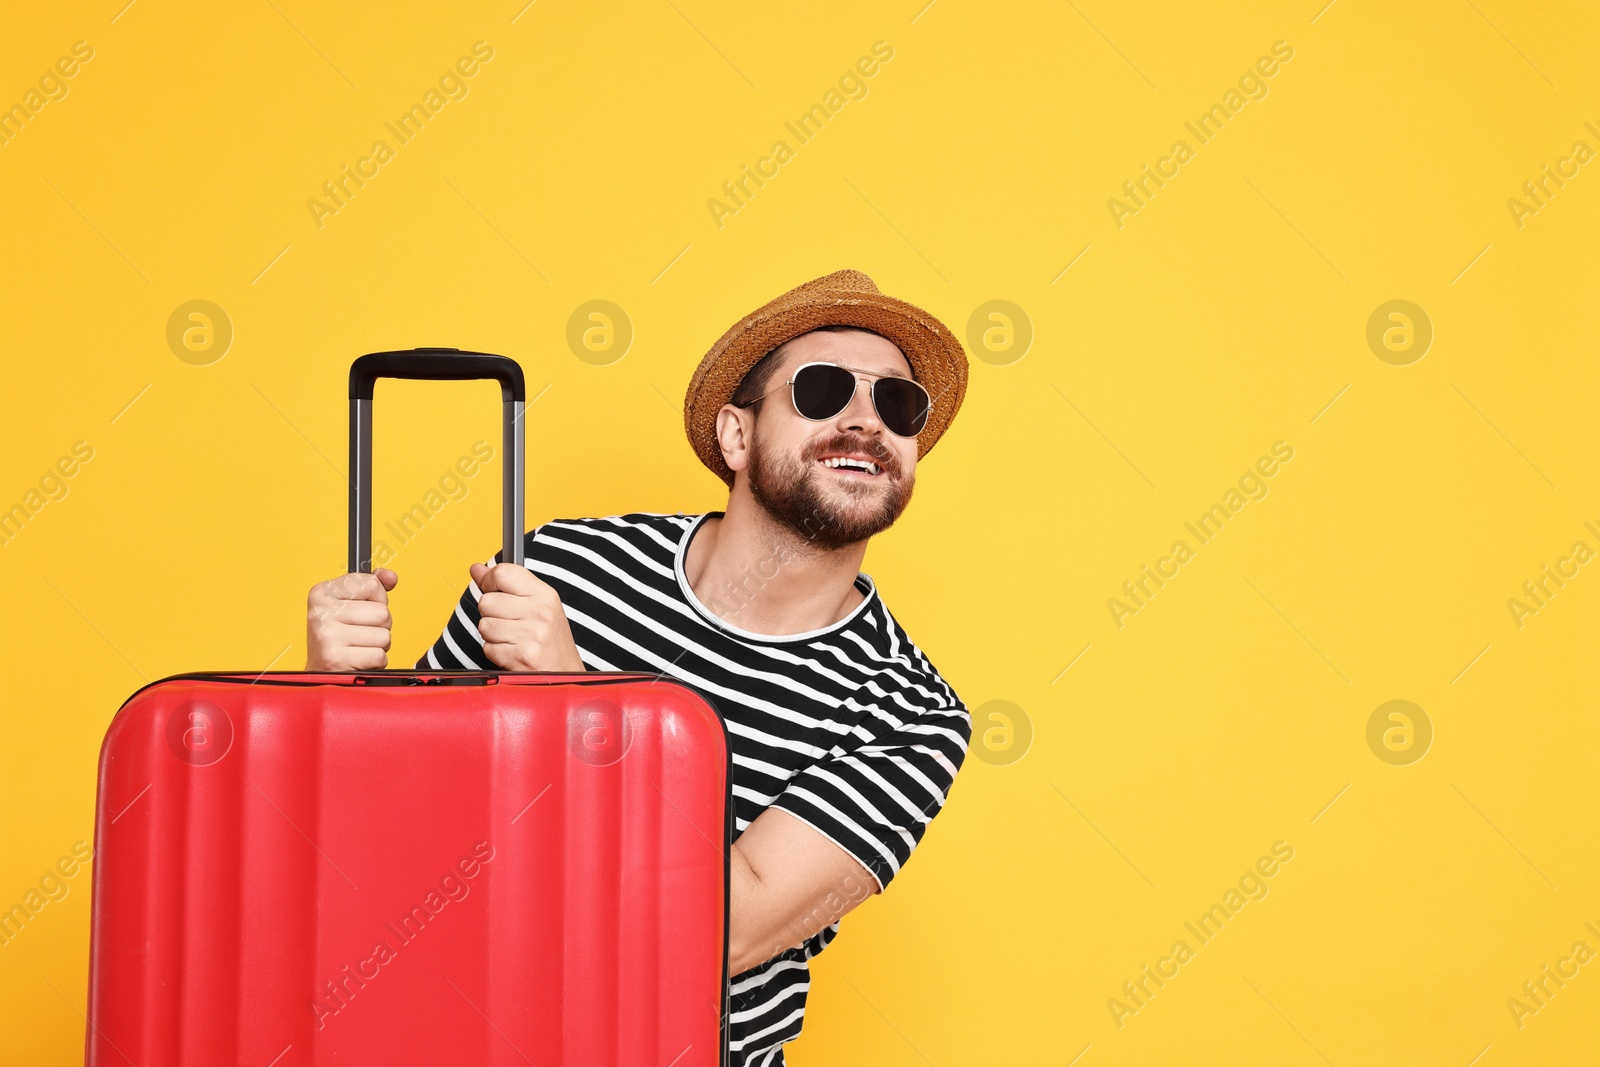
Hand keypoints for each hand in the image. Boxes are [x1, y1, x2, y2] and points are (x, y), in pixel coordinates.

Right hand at [306, 568, 397, 670]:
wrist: (320, 674)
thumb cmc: (337, 638)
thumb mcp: (350, 605)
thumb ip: (372, 587)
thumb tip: (390, 576)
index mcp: (322, 592)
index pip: (373, 584)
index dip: (377, 599)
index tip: (361, 609)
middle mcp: (321, 611)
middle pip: (382, 612)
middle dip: (380, 626)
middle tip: (359, 633)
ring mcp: (327, 635)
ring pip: (384, 635)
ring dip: (378, 645)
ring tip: (358, 647)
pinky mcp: (335, 659)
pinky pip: (379, 656)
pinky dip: (375, 662)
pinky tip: (357, 660)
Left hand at [470, 561, 584, 671]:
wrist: (565, 673)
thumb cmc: (551, 639)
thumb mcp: (538, 604)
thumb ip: (507, 584)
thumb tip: (476, 568)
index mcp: (545, 595)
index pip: (503, 573)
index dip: (489, 580)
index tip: (491, 588)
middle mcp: (539, 612)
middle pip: (487, 601)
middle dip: (491, 613)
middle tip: (509, 621)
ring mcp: (531, 635)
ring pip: (484, 625)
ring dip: (492, 634)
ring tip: (513, 638)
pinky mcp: (520, 657)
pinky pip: (487, 647)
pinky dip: (495, 651)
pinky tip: (512, 651)